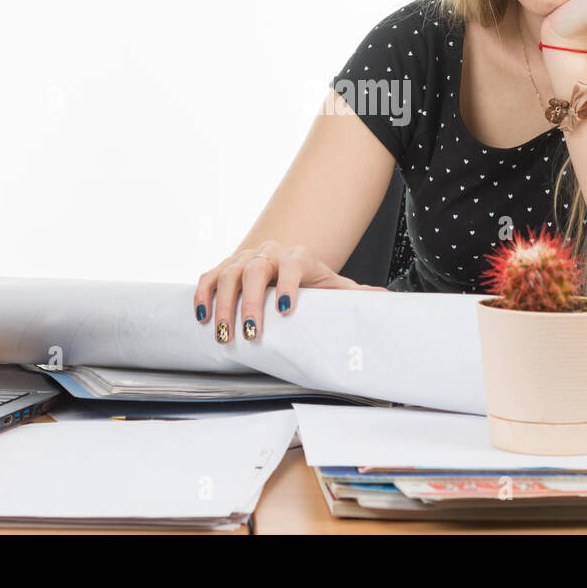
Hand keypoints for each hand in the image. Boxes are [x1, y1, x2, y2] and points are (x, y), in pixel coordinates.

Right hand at [193, 240, 385, 342]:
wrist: (285, 261)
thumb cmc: (310, 280)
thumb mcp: (333, 286)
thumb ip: (354, 293)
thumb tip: (384, 299)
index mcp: (298, 256)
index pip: (293, 265)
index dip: (289, 285)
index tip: (287, 309)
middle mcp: (269, 252)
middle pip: (255, 271)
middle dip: (251, 303)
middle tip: (252, 333)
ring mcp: (245, 258)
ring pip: (229, 274)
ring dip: (224, 305)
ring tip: (224, 335)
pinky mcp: (226, 266)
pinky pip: (209, 277)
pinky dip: (204, 296)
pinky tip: (202, 318)